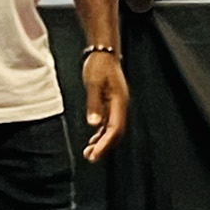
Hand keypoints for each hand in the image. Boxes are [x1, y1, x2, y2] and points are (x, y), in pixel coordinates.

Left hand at [80, 49, 128, 164]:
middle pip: (115, 133)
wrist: (103, 52)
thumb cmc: (99, 65)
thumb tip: (94, 124)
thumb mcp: (93, 83)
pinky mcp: (112, 103)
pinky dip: (101, 133)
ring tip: (89, 152)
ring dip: (102, 142)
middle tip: (90, 157)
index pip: (115, 129)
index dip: (105, 144)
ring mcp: (117, 105)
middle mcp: (120, 106)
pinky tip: (93, 139)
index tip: (95, 154)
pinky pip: (108, 123)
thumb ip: (94, 104)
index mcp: (119, 101)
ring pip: (112, 130)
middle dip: (104, 147)